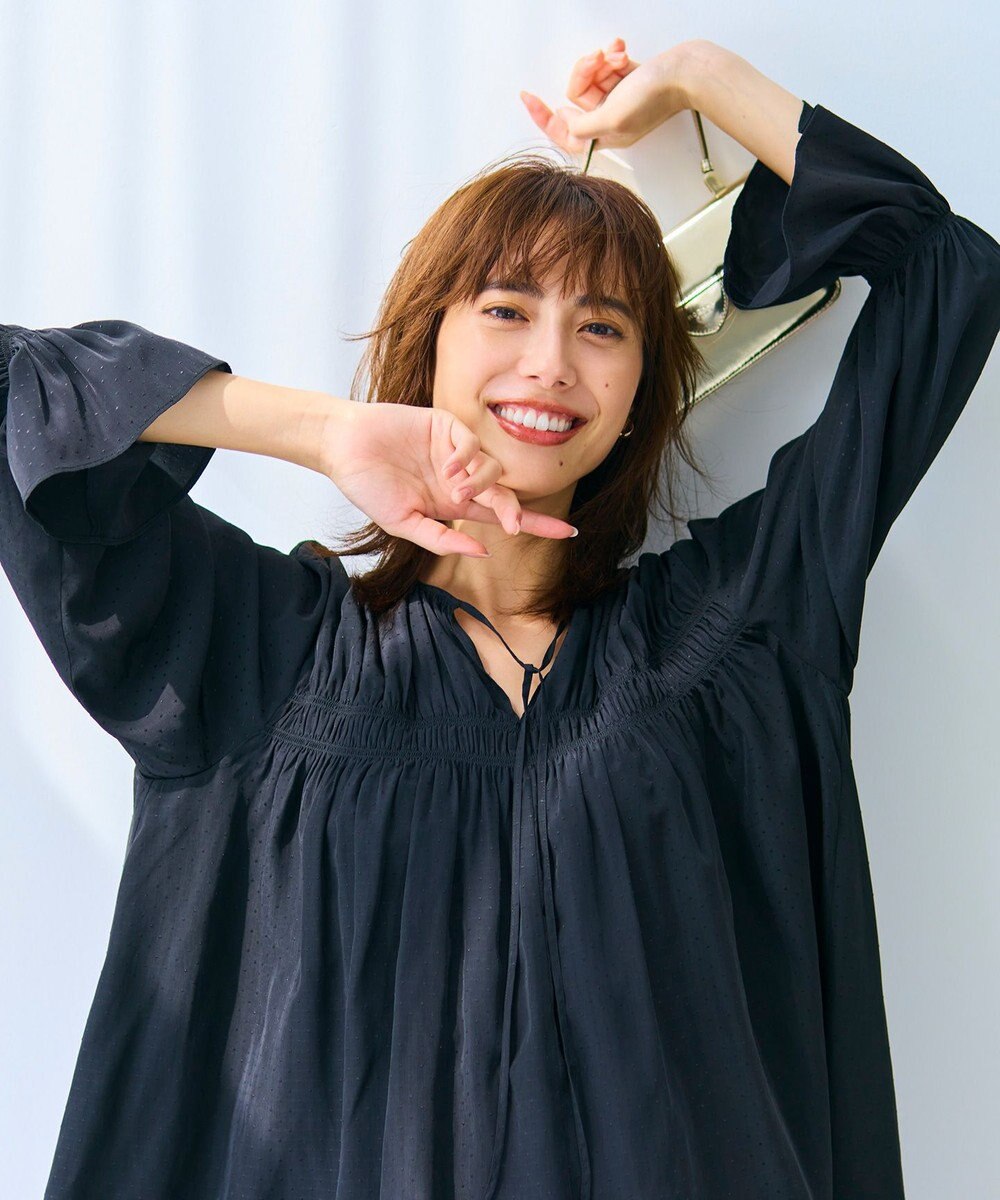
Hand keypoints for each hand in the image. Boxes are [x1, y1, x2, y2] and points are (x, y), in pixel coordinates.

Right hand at [321, 400, 577, 557]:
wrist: (343, 448)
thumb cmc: (368, 488)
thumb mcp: (404, 523)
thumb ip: (442, 538)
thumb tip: (482, 551)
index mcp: (453, 504)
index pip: (501, 516)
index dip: (534, 523)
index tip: (568, 533)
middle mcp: (460, 479)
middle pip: (504, 495)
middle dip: (515, 511)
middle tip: (512, 524)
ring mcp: (455, 452)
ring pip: (491, 470)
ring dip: (481, 485)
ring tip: (453, 490)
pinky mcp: (446, 427)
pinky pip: (472, 443)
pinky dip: (467, 457)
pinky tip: (447, 466)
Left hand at [519, 37, 692, 156]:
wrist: (684, 71)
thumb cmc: (653, 97)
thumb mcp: (611, 117)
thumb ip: (582, 126)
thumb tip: (565, 121)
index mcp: (604, 136)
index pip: (564, 132)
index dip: (544, 117)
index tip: (527, 98)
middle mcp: (610, 119)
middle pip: (577, 96)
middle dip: (584, 72)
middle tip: (596, 59)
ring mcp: (620, 98)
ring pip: (593, 77)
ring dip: (601, 61)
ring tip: (616, 55)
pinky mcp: (629, 79)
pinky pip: (608, 66)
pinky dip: (613, 55)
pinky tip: (622, 50)